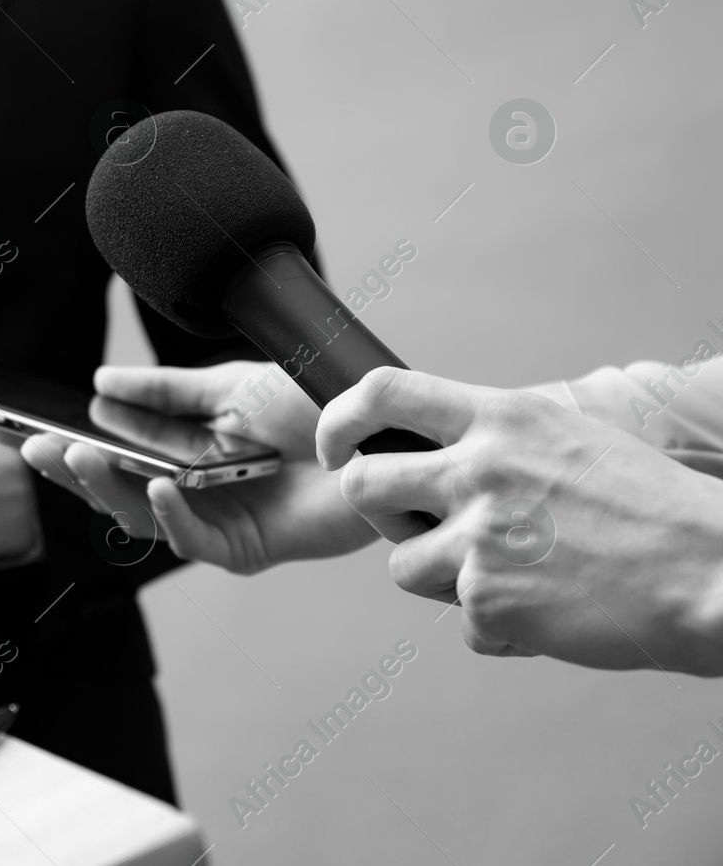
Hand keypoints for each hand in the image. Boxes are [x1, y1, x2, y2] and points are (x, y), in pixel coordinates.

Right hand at [21, 362, 378, 572]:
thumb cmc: (316, 411)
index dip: (65, 447)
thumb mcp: (229, 386)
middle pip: (114, 492)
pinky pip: (192, 541)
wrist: (380, 437)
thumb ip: (165, 391)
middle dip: (70, 471)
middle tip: (36, 446)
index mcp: (178, 455)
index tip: (22, 430)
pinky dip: (169, 513)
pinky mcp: (242, 551)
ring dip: (106, 489)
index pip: (109, 456)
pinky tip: (155, 485)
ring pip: (142, 518)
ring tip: (79, 455)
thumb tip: (100, 381)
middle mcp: (188, 493)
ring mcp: (212, 524)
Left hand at [317, 367, 722, 674]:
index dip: (340, 419)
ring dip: (443, 580)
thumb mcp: (571, 439)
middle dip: (374, 510)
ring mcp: (478, 536)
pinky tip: (549, 615)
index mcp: (501, 419)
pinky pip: (461, 622)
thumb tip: (441, 452)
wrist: (713, 573)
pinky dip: (498, 628)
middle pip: (363, 483)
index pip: (383, 392)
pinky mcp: (486, 598)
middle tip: (409, 525)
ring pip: (402, 564)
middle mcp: (478, 470)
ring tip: (513, 577)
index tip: (336, 446)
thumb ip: (499, 441)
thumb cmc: (654, 510)